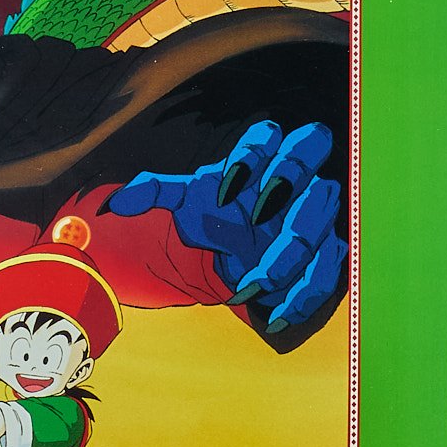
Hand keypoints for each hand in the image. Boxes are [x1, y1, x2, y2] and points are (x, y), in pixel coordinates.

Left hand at [108, 120, 346, 336]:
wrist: (244, 248)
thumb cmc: (219, 213)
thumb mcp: (187, 202)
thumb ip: (156, 192)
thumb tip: (116, 203)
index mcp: (264, 154)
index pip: (270, 134)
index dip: (253, 156)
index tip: (224, 191)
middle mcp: (299, 176)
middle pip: (312, 164)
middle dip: (288, 188)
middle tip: (255, 220)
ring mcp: (319, 214)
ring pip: (320, 224)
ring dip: (288, 257)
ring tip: (254, 285)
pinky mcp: (329, 251)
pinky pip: (330, 269)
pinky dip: (305, 294)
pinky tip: (279, 313)